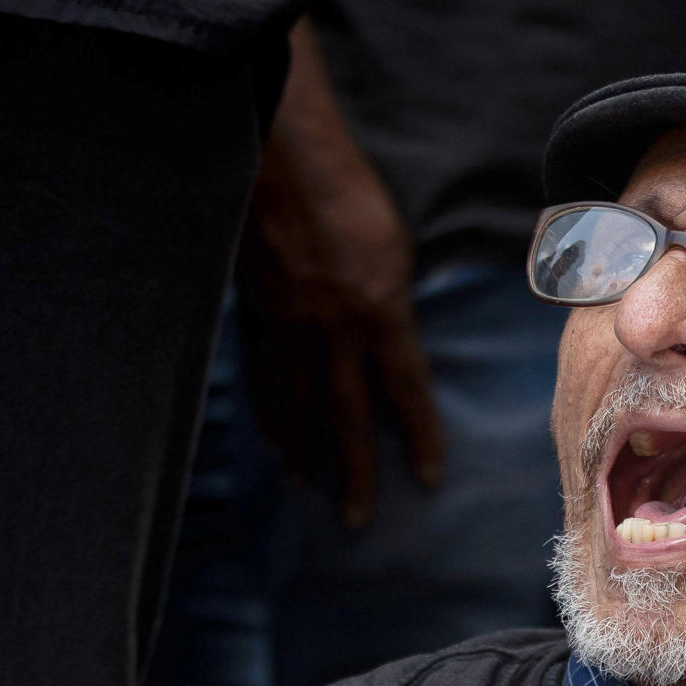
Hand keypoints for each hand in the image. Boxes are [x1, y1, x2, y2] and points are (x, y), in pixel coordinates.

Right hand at [240, 21, 444, 527]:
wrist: (282, 164)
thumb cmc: (349, 197)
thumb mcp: (396, 252)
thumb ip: (394, 305)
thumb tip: (397, 343)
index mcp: (378, 317)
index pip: (407, 394)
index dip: (420, 440)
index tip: (429, 480)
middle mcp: (332, 335)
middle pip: (345, 420)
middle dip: (354, 472)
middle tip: (356, 520)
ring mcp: (287, 330)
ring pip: (295, 408)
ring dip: (304, 454)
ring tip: (307, 490)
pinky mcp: (256, 319)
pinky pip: (262, 381)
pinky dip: (268, 416)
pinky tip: (271, 440)